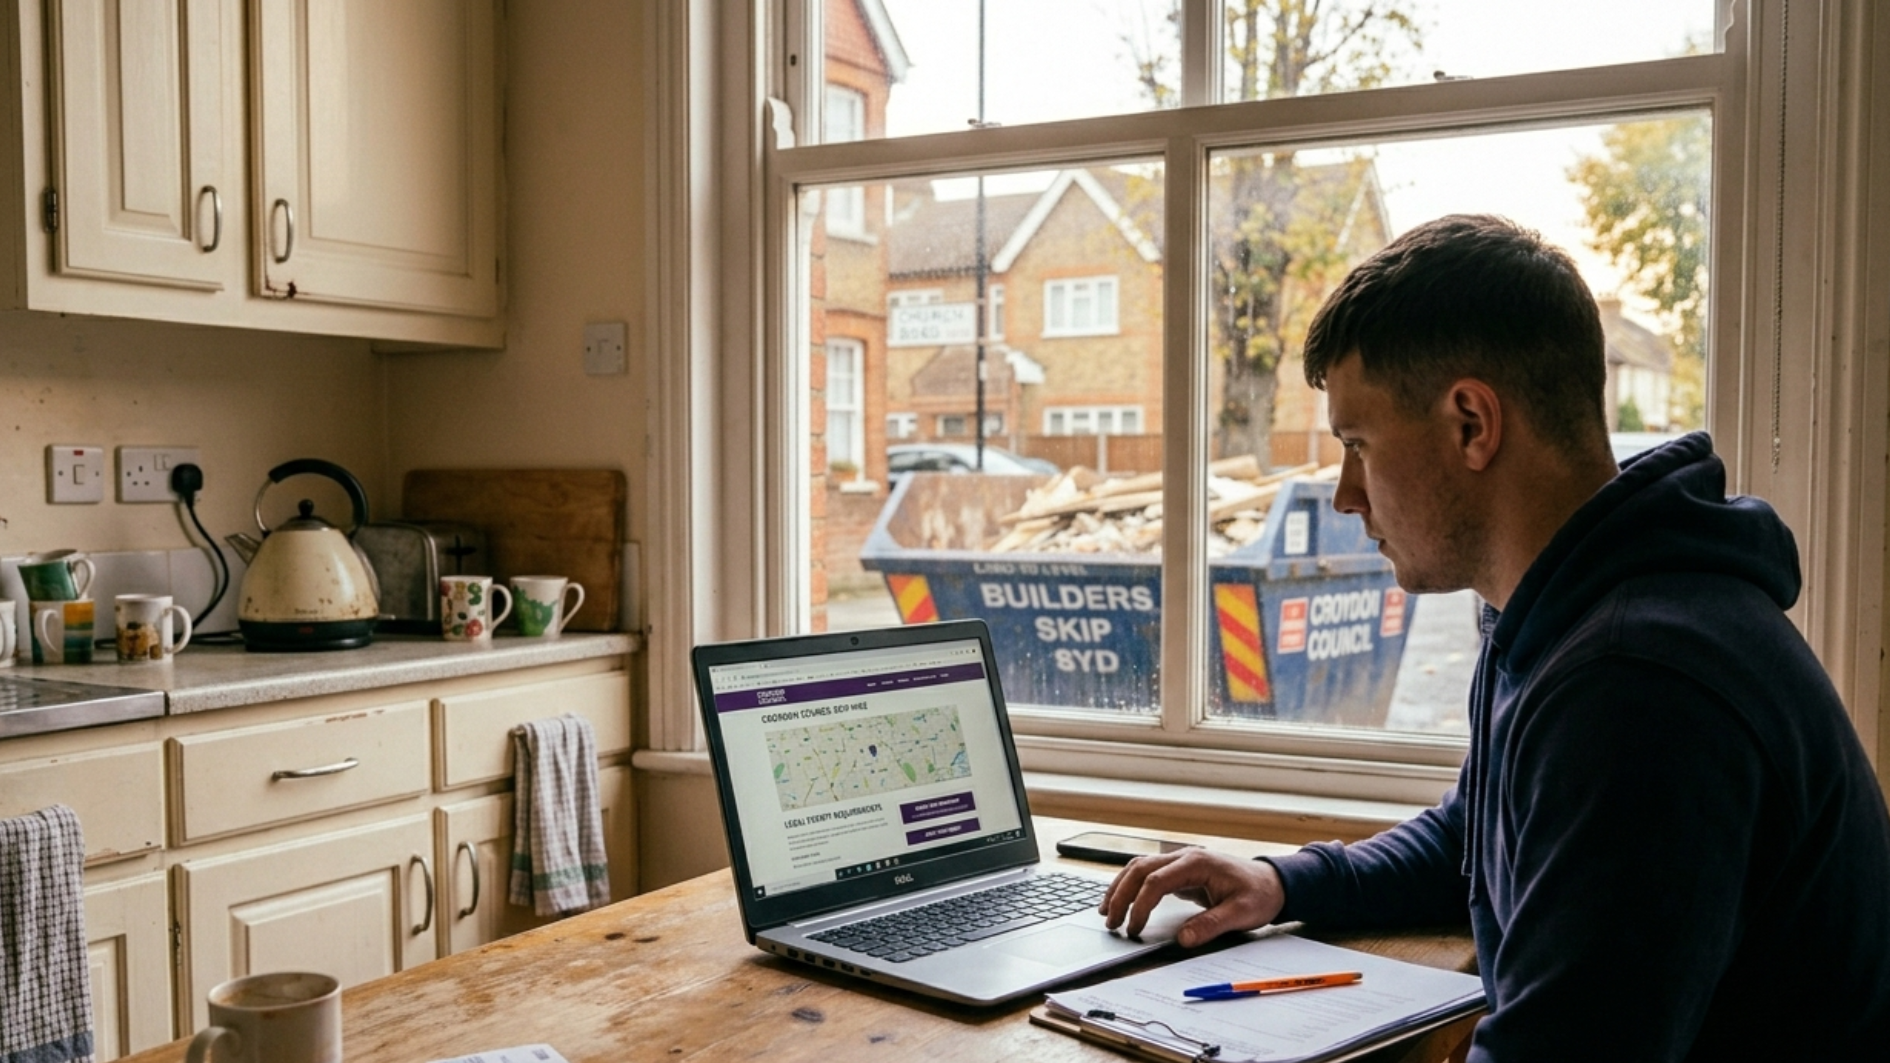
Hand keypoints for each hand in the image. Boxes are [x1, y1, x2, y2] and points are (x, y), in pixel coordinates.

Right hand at [1098, 848, 1286, 947]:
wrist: (1273, 882)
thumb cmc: (1259, 894)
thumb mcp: (1241, 913)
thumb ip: (1211, 925)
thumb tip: (1182, 939)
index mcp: (1197, 863)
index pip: (1156, 880)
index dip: (1140, 905)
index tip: (1134, 928)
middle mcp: (1184, 857)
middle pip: (1139, 869)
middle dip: (1121, 895)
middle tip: (1111, 922)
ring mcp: (1180, 861)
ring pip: (1138, 867)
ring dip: (1120, 888)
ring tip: (1107, 912)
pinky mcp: (1180, 871)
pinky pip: (1147, 873)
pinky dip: (1130, 886)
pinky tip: (1122, 900)